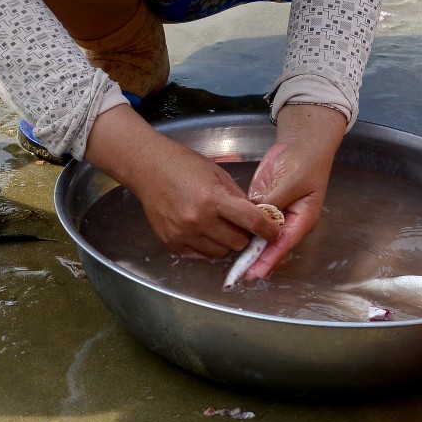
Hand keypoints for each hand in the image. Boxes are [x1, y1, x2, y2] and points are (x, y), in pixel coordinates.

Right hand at [84, 105, 268, 258]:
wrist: (147, 168)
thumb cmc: (183, 165)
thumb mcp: (217, 174)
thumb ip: (238, 198)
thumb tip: (257, 218)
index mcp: (213, 198)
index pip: (252, 222)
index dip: (268, 229)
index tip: (274, 232)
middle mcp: (198, 219)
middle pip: (238, 243)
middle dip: (244, 235)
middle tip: (239, 224)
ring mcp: (183, 233)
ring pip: (221, 253)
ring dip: (225, 243)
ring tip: (218, 226)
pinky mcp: (172, 243)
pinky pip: (200, 256)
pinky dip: (206, 247)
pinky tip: (202, 230)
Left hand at [240, 103, 346, 279]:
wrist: (301, 144)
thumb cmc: (304, 162)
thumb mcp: (290, 182)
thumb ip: (274, 200)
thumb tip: (257, 217)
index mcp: (302, 220)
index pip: (283, 245)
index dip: (268, 261)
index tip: (253, 273)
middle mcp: (288, 222)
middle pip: (271, 247)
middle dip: (255, 260)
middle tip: (236, 273)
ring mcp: (275, 214)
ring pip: (260, 237)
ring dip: (247, 248)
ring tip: (229, 262)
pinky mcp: (263, 204)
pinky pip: (251, 222)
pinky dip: (241, 229)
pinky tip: (227, 237)